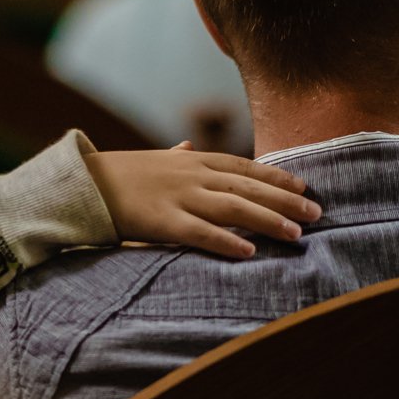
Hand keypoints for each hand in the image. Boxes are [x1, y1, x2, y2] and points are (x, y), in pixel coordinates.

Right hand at [86, 144, 319, 259]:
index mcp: (192, 160)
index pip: (244, 166)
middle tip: (317, 212)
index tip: (304, 185)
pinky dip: (227, 242)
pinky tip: (250, 252)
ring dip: (268, 220)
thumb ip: (175, 156)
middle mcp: (192, 176)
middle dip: (285, 199)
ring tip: (296, 233)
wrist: (81, 184)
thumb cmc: (118, 174)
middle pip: (248, 187)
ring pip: (234, 209)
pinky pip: (201, 234)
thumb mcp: (152, 159)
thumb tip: (187, 146)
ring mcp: (178, 198)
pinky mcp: (162, 222)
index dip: (276, 176)